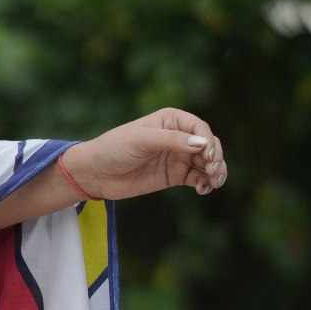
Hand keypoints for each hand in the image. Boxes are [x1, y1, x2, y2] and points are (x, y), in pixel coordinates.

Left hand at [65, 110, 227, 203]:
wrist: (95, 173)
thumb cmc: (114, 148)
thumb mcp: (141, 141)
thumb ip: (171, 141)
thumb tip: (203, 143)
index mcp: (170, 119)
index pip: (199, 127)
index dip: (208, 141)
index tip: (207, 156)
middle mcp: (178, 136)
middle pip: (208, 144)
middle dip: (215, 158)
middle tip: (213, 172)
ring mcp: (177, 156)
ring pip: (207, 162)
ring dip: (215, 171)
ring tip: (214, 183)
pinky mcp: (175, 175)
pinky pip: (198, 178)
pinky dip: (205, 183)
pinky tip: (203, 189)